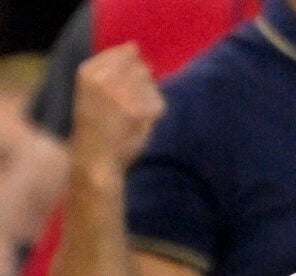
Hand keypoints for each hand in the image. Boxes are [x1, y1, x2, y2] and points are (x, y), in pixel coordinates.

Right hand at [68, 44, 162, 181]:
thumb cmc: (94, 126)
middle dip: (142, 81)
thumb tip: (135, 48)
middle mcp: (105, 80)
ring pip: (151, 84)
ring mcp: (123, 95)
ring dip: (148, 96)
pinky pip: (158, 102)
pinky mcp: (139, 112)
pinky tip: (140, 123)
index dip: (132, 60)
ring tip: (131, 113)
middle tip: (129, 102)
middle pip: (140, 67)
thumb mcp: (90, 91)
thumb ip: (109, 68)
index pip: (122, 52)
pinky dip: (154, 112)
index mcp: (88, 73)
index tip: (132, 72)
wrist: (95, 159)